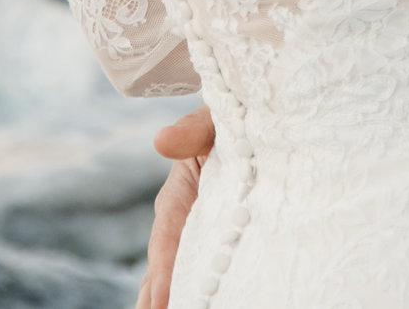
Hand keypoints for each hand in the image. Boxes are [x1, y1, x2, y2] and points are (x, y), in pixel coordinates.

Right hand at [135, 108, 215, 308]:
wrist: (251, 119)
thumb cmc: (231, 118)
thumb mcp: (213, 120)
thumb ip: (193, 130)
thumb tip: (162, 140)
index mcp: (178, 194)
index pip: (167, 238)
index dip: (164, 271)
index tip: (161, 302)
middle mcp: (181, 221)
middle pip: (163, 268)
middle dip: (157, 298)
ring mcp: (196, 236)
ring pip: (178, 276)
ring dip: (170, 299)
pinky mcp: (214, 244)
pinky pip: (201, 273)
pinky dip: (194, 291)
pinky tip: (199, 304)